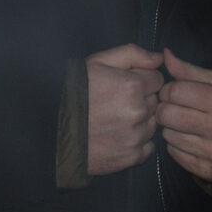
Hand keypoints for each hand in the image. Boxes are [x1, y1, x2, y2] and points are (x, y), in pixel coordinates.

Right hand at [86, 45, 163, 175]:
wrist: (51, 129)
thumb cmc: (73, 91)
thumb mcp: (98, 62)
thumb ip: (133, 54)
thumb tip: (160, 58)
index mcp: (133, 86)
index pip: (157, 80)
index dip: (142, 81)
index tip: (125, 86)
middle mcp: (138, 112)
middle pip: (155, 103)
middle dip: (141, 101)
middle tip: (116, 104)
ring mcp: (135, 136)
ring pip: (152, 125)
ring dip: (140, 122)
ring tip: (114, 121)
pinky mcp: (130, 157)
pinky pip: (147, 147)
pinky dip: (136, 143)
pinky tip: (116, 137)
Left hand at [157, 49, 211, 183]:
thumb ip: (188, 70)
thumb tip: (165, 54)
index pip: (174, 90)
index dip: (168, 90)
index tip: (173, 94)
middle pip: (167, 114)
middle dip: (164, 110)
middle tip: (173, 110)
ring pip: (167, 135)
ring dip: (169, 129)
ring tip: (182, 125)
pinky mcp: (207, 169)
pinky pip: (173, 154)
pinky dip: (175, 146)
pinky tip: (187, 141)